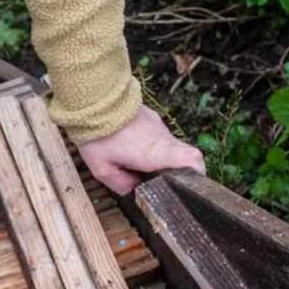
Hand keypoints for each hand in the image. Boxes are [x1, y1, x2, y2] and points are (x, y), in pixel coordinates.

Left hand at [77, 104, 204, 196]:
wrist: (92, 99)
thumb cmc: (96, 134)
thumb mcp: (102, 168)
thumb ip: (120, 183)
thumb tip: (133, 190)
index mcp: (154, 152)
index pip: (192, 159)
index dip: (197, 173)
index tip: (188, 184)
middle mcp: (162, 138)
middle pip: (184, 155)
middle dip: (175, 170)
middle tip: (156, 178)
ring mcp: (158, 125)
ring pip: (169, 145)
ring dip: (159, 156)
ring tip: (134, 161)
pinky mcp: (151, 117)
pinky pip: (157, 135)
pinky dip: (149, 144)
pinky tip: (129, 145)